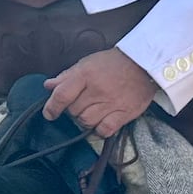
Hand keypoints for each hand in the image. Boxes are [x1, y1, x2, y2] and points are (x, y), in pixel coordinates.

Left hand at [42, 49, 157, 136]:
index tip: (49, 114)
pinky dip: (99, 130)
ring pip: (86, 122)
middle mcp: (97, 90)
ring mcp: (111, 102)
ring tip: (90, 112)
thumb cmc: (113, 63)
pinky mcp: (124, 113)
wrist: (143, 64)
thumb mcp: (87, 63)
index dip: (52, 107)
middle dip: (72, 110)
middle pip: (73, 111)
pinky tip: (100, 123)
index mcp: (85, 75)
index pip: (62, 95)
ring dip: (84, 120)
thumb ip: (67, 76)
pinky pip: (105, 130)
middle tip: (80, 104)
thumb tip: (49, 85)